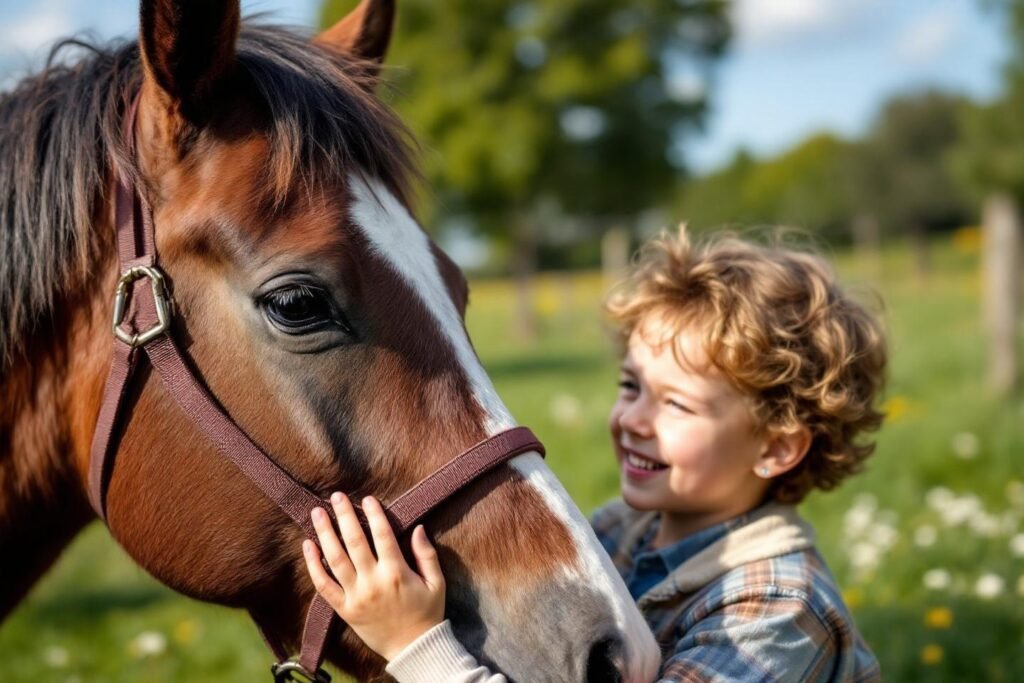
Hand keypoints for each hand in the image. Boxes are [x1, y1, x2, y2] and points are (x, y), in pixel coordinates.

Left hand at [303, 492, 446, 661]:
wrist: (413, 649)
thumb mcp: (437, 582)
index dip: (374, 514)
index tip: (367, 498)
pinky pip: (324, 586)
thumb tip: (418, 527)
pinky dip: (313, 565)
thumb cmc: (427, 613)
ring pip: (335, 559)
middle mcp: (373, 582)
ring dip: (325, 534)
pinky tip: (308, 546)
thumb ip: (427, 554)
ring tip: (317, 513)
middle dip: (344, 516)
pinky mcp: (345, 610)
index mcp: (397, 572)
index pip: (382, 535)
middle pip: (354, 542)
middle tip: (336, 496)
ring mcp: (356, 596)